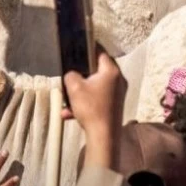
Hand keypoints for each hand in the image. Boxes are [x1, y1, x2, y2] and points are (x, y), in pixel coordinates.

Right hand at [61, 49, 125, 169]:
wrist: (104, 138)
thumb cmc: (91, 108)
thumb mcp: (74, 87)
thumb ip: (71, 75)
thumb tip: (72, 74)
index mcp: (112, 71)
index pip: (100, 52)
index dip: (88, 48)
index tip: (78, 47)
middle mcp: (119, 80)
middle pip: (98, 70)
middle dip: (82, 73)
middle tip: (71, 73)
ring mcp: (118, 94)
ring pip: (96, 87)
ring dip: (80, 92)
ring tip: (67, 100)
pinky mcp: (115, 106)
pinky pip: (98, 100)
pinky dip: (85, 104)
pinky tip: (69, 114)